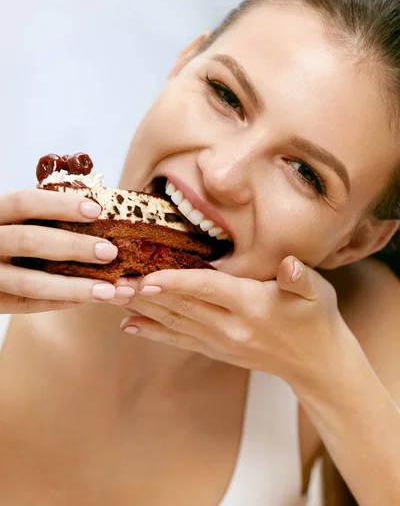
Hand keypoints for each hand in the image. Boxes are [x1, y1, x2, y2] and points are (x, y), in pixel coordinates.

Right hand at [0, 189, 130, 312]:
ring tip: (108, 290)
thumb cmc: (6, 234)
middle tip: (110, 252)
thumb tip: (96, 213)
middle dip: (73, 246)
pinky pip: (26, 304)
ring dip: (72, 287)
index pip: (23, 202)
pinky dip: (58, 302)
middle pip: (28, 241)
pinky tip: (85, 299)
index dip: (60, 205)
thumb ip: (40, 215)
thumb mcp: (13, 219)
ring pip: (28, 283)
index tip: (96, 210)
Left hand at [118, 257, 346, 388]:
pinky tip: (130, 326)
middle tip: (112, 282)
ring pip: (174, 323)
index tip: (146, 276)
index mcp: (251, 305)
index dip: (175, 282)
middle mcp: (230, 327)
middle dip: (145, 294)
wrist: (317, 364)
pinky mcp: (217, 350)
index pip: (206, 289)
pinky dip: (153, 332)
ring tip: (112, 298)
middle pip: (181, 306)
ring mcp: (221, 342)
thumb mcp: (316, 291)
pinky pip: (179, 340)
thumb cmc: (316, 318)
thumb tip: (291, 265)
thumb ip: (299, 278)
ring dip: (142, 311)